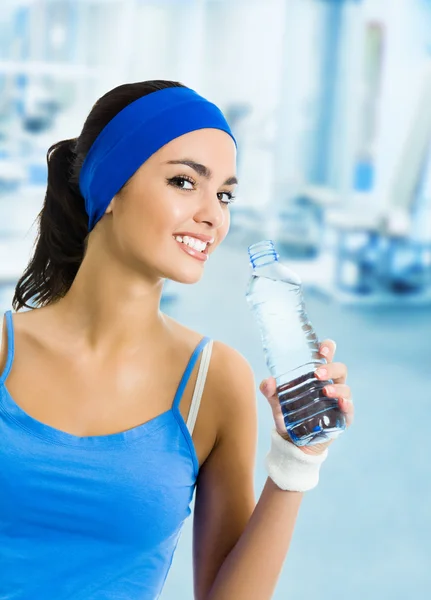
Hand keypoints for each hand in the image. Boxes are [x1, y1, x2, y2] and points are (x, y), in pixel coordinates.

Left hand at [259, 339, 353, 455]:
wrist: (294, 443)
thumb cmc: (288, 416)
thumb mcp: (277, 403)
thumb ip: (270, 392)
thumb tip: (268, 381)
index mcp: (317, 375)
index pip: (327, 356)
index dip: (328, 348)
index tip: (322, 348)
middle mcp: (331, 384)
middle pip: (339, 369)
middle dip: (330, 367)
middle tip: (317, 373)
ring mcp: (338, 401)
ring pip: (345, 388)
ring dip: (337, 388)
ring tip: (325, 391)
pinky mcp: (342, 418)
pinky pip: (349, 409)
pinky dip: (347, 404)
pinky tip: (341, 403)